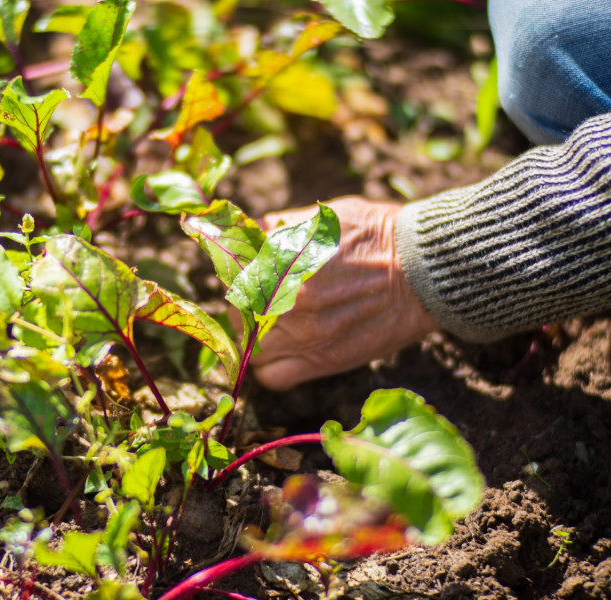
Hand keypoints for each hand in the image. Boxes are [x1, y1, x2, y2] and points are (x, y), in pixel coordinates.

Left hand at [249, 197, 439, 389]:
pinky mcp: (321, 362)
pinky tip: (284, 351)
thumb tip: (250, 235)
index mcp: (280, 262)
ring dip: (256, 337)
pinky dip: (270, 368)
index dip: (240, 277)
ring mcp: (302, 336)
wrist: (422, 270)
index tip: (251, 275)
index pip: (232, 278)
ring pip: (249, 348)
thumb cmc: (375, 235)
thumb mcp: (320, 216)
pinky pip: (272, 377)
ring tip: (277, 325)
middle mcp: (284, 301)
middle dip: (245, 305)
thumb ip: (277, 227)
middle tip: (264, 300)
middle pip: (237, 313)